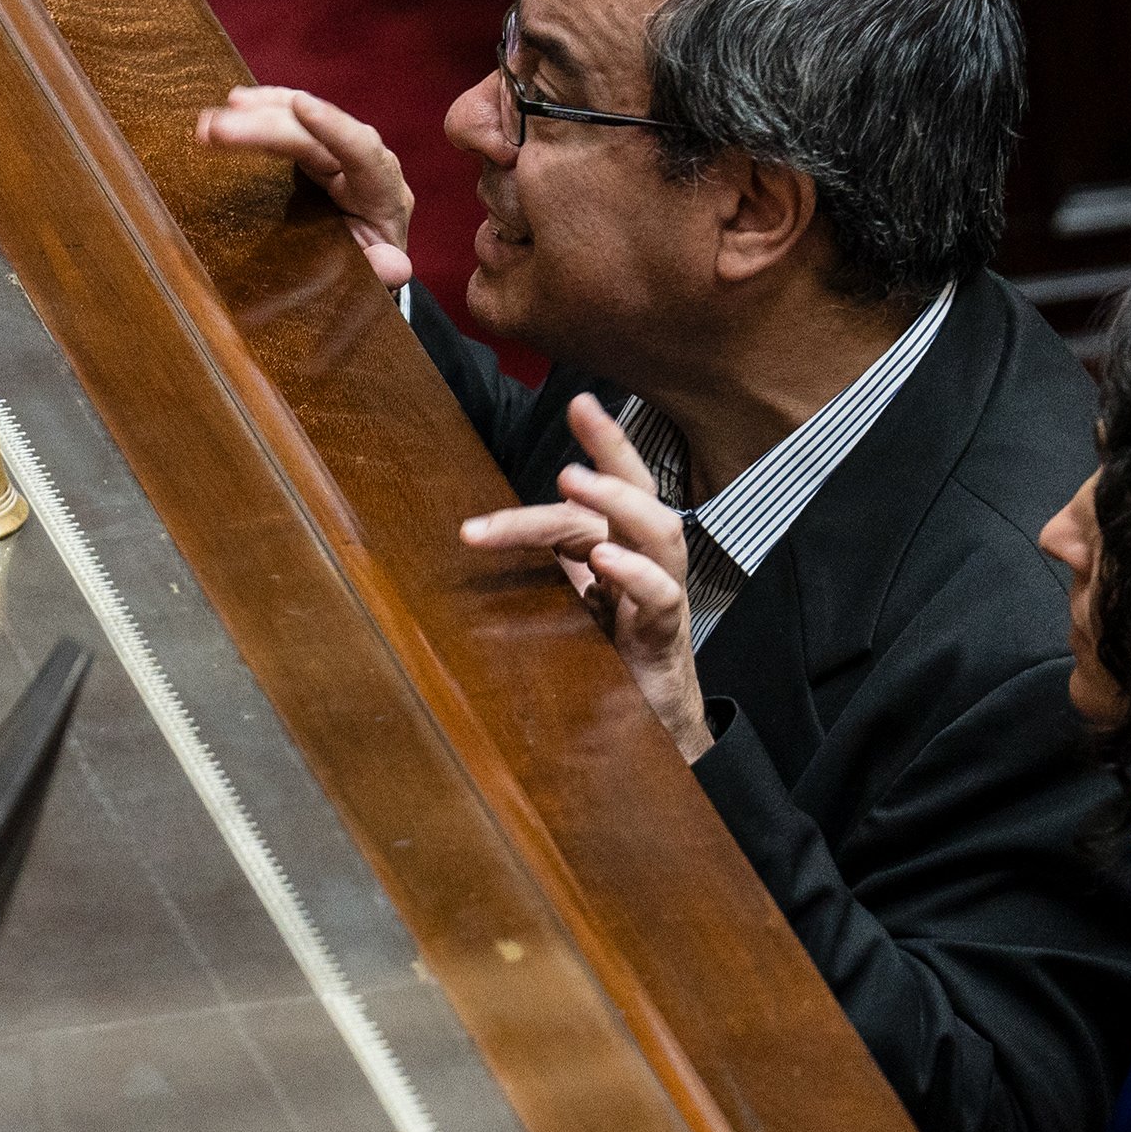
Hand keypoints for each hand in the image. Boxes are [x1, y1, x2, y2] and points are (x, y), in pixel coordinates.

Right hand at [194, 85, 412, 286]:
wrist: (369, 268)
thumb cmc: (370, 275)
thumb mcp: (379, 283)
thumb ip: (384, 272)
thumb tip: (395, 266)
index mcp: (383, 195)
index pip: (363, 151)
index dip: (333, 127)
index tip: (300, 105)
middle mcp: (364, 164)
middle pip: (315, 135)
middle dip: (265, 126)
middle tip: (216, 130)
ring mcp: (340, 155)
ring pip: (301, 121)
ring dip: (256, 114)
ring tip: (213, 120)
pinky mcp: (319, 153)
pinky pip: (292, 125)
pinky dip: (265, 113)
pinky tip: (236, 104)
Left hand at [458, 394, 711, 762]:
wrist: (648, 731)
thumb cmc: (602, 662)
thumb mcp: (560, 605)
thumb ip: (534, 570)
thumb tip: (467, 534)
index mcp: (620, 550)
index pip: (612, 487)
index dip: (600, 442)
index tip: (576, 400)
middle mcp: (646, 566)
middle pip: (642, 494)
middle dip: (615, 448)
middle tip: (578, 414)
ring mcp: (661, 601)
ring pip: (662, 535)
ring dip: (619, 501)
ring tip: (574, 480)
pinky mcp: (664, 641)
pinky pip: (663, 598)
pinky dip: (635, 575)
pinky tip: (603, 560)